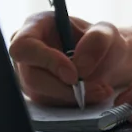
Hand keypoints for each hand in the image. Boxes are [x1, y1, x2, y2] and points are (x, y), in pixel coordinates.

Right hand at [8, 12, 131, 105]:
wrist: (106, 60)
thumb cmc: (101, 40)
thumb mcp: (107, 32)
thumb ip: (97, 41)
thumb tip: (79, 67)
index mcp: (35, 26)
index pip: (24, 46)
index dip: (46, 61)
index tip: (73, 75)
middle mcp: (27, 52)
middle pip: (32, 77)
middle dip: (65, 88)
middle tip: (97, 88)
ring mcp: (30, 75)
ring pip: (43, 95)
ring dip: (74, 97)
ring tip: (101, 89)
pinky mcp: (39, 94)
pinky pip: (51, 106)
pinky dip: (75, 103)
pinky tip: (94, 94)